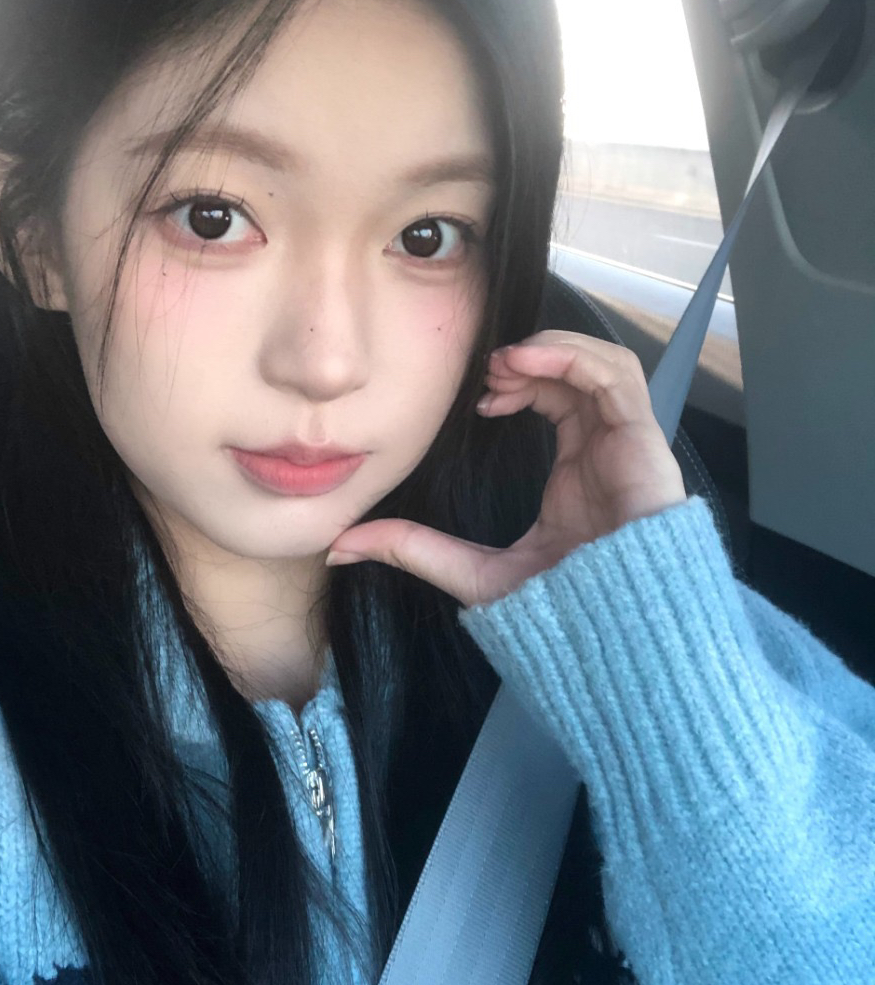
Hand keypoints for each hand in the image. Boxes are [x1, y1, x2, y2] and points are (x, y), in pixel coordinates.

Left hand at [325, 330, 687, 607]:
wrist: (616, 633)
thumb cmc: (564, 611)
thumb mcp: (473, 573)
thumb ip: (413, 549)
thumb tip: (341, 544)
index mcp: (577, 471)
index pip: (558, 399)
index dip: (519, 384)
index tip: (478, 400)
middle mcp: (605, 449)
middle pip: (576, 374)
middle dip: (530, 360)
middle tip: (487, 372)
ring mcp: (627, 443)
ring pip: (601, 364)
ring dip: (550, 350)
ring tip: (505, 363)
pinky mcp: (644, 441)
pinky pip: (617, 375)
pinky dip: (572, 357)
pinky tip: (526, 364)